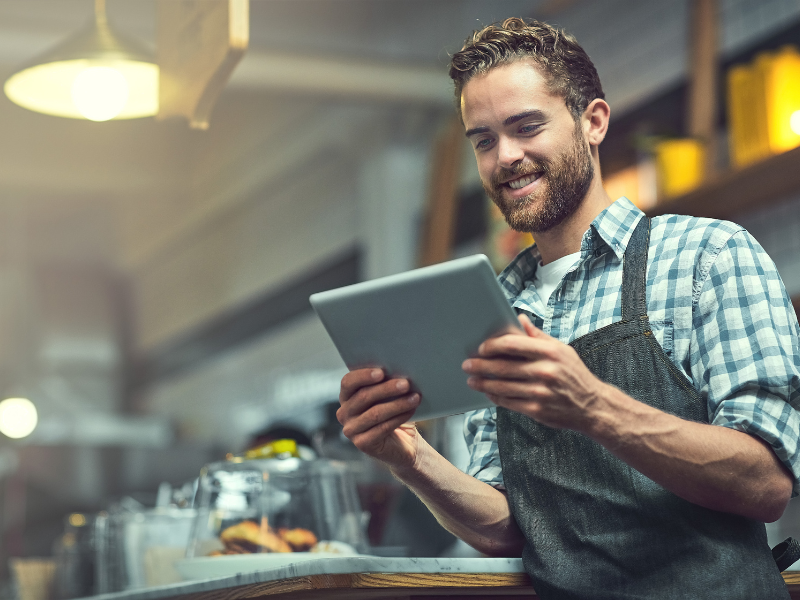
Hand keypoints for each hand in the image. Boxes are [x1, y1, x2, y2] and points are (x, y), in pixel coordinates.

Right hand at [337, 368, 421, 468]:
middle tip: (406, 384)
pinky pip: (382, 428)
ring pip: (375, 413)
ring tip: (414, 397)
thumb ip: (385, 384)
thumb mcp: (387, 397)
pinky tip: (410, 411)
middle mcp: (344, 413)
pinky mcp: (362, 444)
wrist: (402, 445)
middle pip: (363, 397)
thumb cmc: (393, 414)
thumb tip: (398, 372)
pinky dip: (399, 418)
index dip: (363, 376)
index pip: (348, 382)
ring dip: (397, 404)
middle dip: (386, 389)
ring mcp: (351, 430)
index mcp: (346, 396)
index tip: (382, 372)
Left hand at [462, 314, 607, 432]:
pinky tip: (488, 391)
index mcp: (549, 352)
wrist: (592, 406)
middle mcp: (544, 371)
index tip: (481, 348)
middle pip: (502, 367)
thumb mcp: (561, 350)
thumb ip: (537, 335)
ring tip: (472, 379)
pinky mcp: (537, 410)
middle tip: (467, 364)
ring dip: (482, 382)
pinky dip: (495, 396)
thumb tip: (519, 318)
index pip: (512, 344)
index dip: (492, 346)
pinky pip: (508, 402)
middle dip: (480, 365)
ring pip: (502, 386)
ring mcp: (540, 392)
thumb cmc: (574, 374)